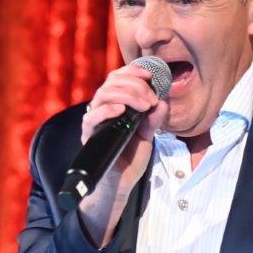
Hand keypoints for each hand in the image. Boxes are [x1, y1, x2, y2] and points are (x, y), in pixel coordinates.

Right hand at [81, 63, 167, 191]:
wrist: (122, 181)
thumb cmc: (131, 156)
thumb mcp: (148, 134)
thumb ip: (154, 119)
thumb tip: (162, 102)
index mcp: (115, 104)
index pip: (118, 78)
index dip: (133, 71)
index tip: (150, 75)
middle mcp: (102, 109)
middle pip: (111, 82)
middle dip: (135, 85)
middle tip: (151, 99)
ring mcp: (95, 121)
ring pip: (102, 95)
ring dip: (126, 95)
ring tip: (144, 105)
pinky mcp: (90, 136)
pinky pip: (92, 118)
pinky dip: (107, 110)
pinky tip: (121, 111)